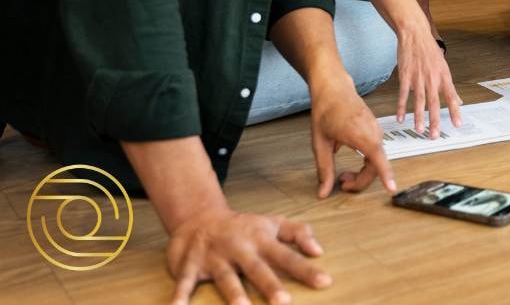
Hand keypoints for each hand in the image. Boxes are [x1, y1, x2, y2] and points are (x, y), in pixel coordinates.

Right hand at [167, 208, 329, 304]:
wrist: (199, 217)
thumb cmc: (243, 228)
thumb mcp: (272, 224)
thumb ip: (299, 233)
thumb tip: (319, 251)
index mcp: (261, 240)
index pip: (287, 256)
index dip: (306, 269)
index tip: (325, 282)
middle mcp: (239, 248)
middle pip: (257, 269)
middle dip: (270, 285)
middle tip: (284, 302)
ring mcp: (214, 257)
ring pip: (225, 277)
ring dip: (234, 294)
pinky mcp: (190, 265)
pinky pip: (185, 282)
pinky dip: (179, 295)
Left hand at [309, 75, 396, 197]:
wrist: (334, 87)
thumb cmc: (326, 110)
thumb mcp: (319, 143)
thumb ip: (324, 169)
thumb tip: (323, 192)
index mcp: (361, 135)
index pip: (377, 159)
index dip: (386, 175)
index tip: (392, 188)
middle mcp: (374, 132)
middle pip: (376, 166)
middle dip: (360, 180)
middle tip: (342, 183)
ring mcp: (377, 130)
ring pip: (376, 160)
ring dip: (362, 172)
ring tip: (343, 175)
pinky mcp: (376, 130)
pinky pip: (376, 152)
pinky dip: (366, 162)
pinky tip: (349, 158)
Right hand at [395, 16, 460, 138]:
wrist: (414, 34)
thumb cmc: (429, 50)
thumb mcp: (443, 66)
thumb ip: (450, 86)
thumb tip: (459, 101)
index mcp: (443, 76)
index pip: (451, 96)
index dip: (455, 111)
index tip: (458, 124)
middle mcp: (432, 78)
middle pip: (434, 102)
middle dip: (435, 120)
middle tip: (435, 135)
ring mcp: (418, 77)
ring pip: (419, 101)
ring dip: (419, 117)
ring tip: (419, 130)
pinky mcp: (405, 76)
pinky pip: (403, 94)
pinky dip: (401, 107)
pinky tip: (401, 118)